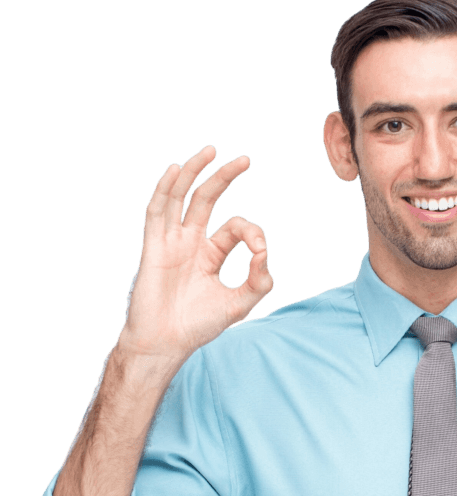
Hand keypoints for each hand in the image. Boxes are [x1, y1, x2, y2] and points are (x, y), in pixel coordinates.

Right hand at [119, 145, 272, 362]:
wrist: (165, 344)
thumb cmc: (198, 326)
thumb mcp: (238, 304)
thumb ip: (258, 281)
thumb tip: (264, 254)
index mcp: (211, 254)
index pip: (235, 228)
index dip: (252, 233)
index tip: (260, 251)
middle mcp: (190, 243)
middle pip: (207, 200)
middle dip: (224, 178)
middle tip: (245, 159)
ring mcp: (171, 242)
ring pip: (181, 198)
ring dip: (194, 172)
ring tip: (211, 151)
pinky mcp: (153, 247)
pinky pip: (157, 212)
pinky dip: (165, 189)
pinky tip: (176, 170)